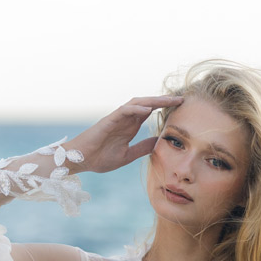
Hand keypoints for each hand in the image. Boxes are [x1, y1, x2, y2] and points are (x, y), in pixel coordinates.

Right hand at [66, 96, 182, 173]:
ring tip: (169, 100)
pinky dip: (137, 108)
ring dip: (153, 100)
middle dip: (163, 101)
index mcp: (129, 127)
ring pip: (137, 103)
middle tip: (180, 99)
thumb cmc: (99, 158)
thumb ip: (142, 148)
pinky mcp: (108, 120)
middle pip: (147, 104)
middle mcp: (125, 120)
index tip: (180, 108)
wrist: (79, 161)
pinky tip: (149, 109)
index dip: (164, 109)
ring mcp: (117, 118)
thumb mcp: (127, 155)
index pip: (149, 113)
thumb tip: (158, 143)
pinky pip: (124, 111)